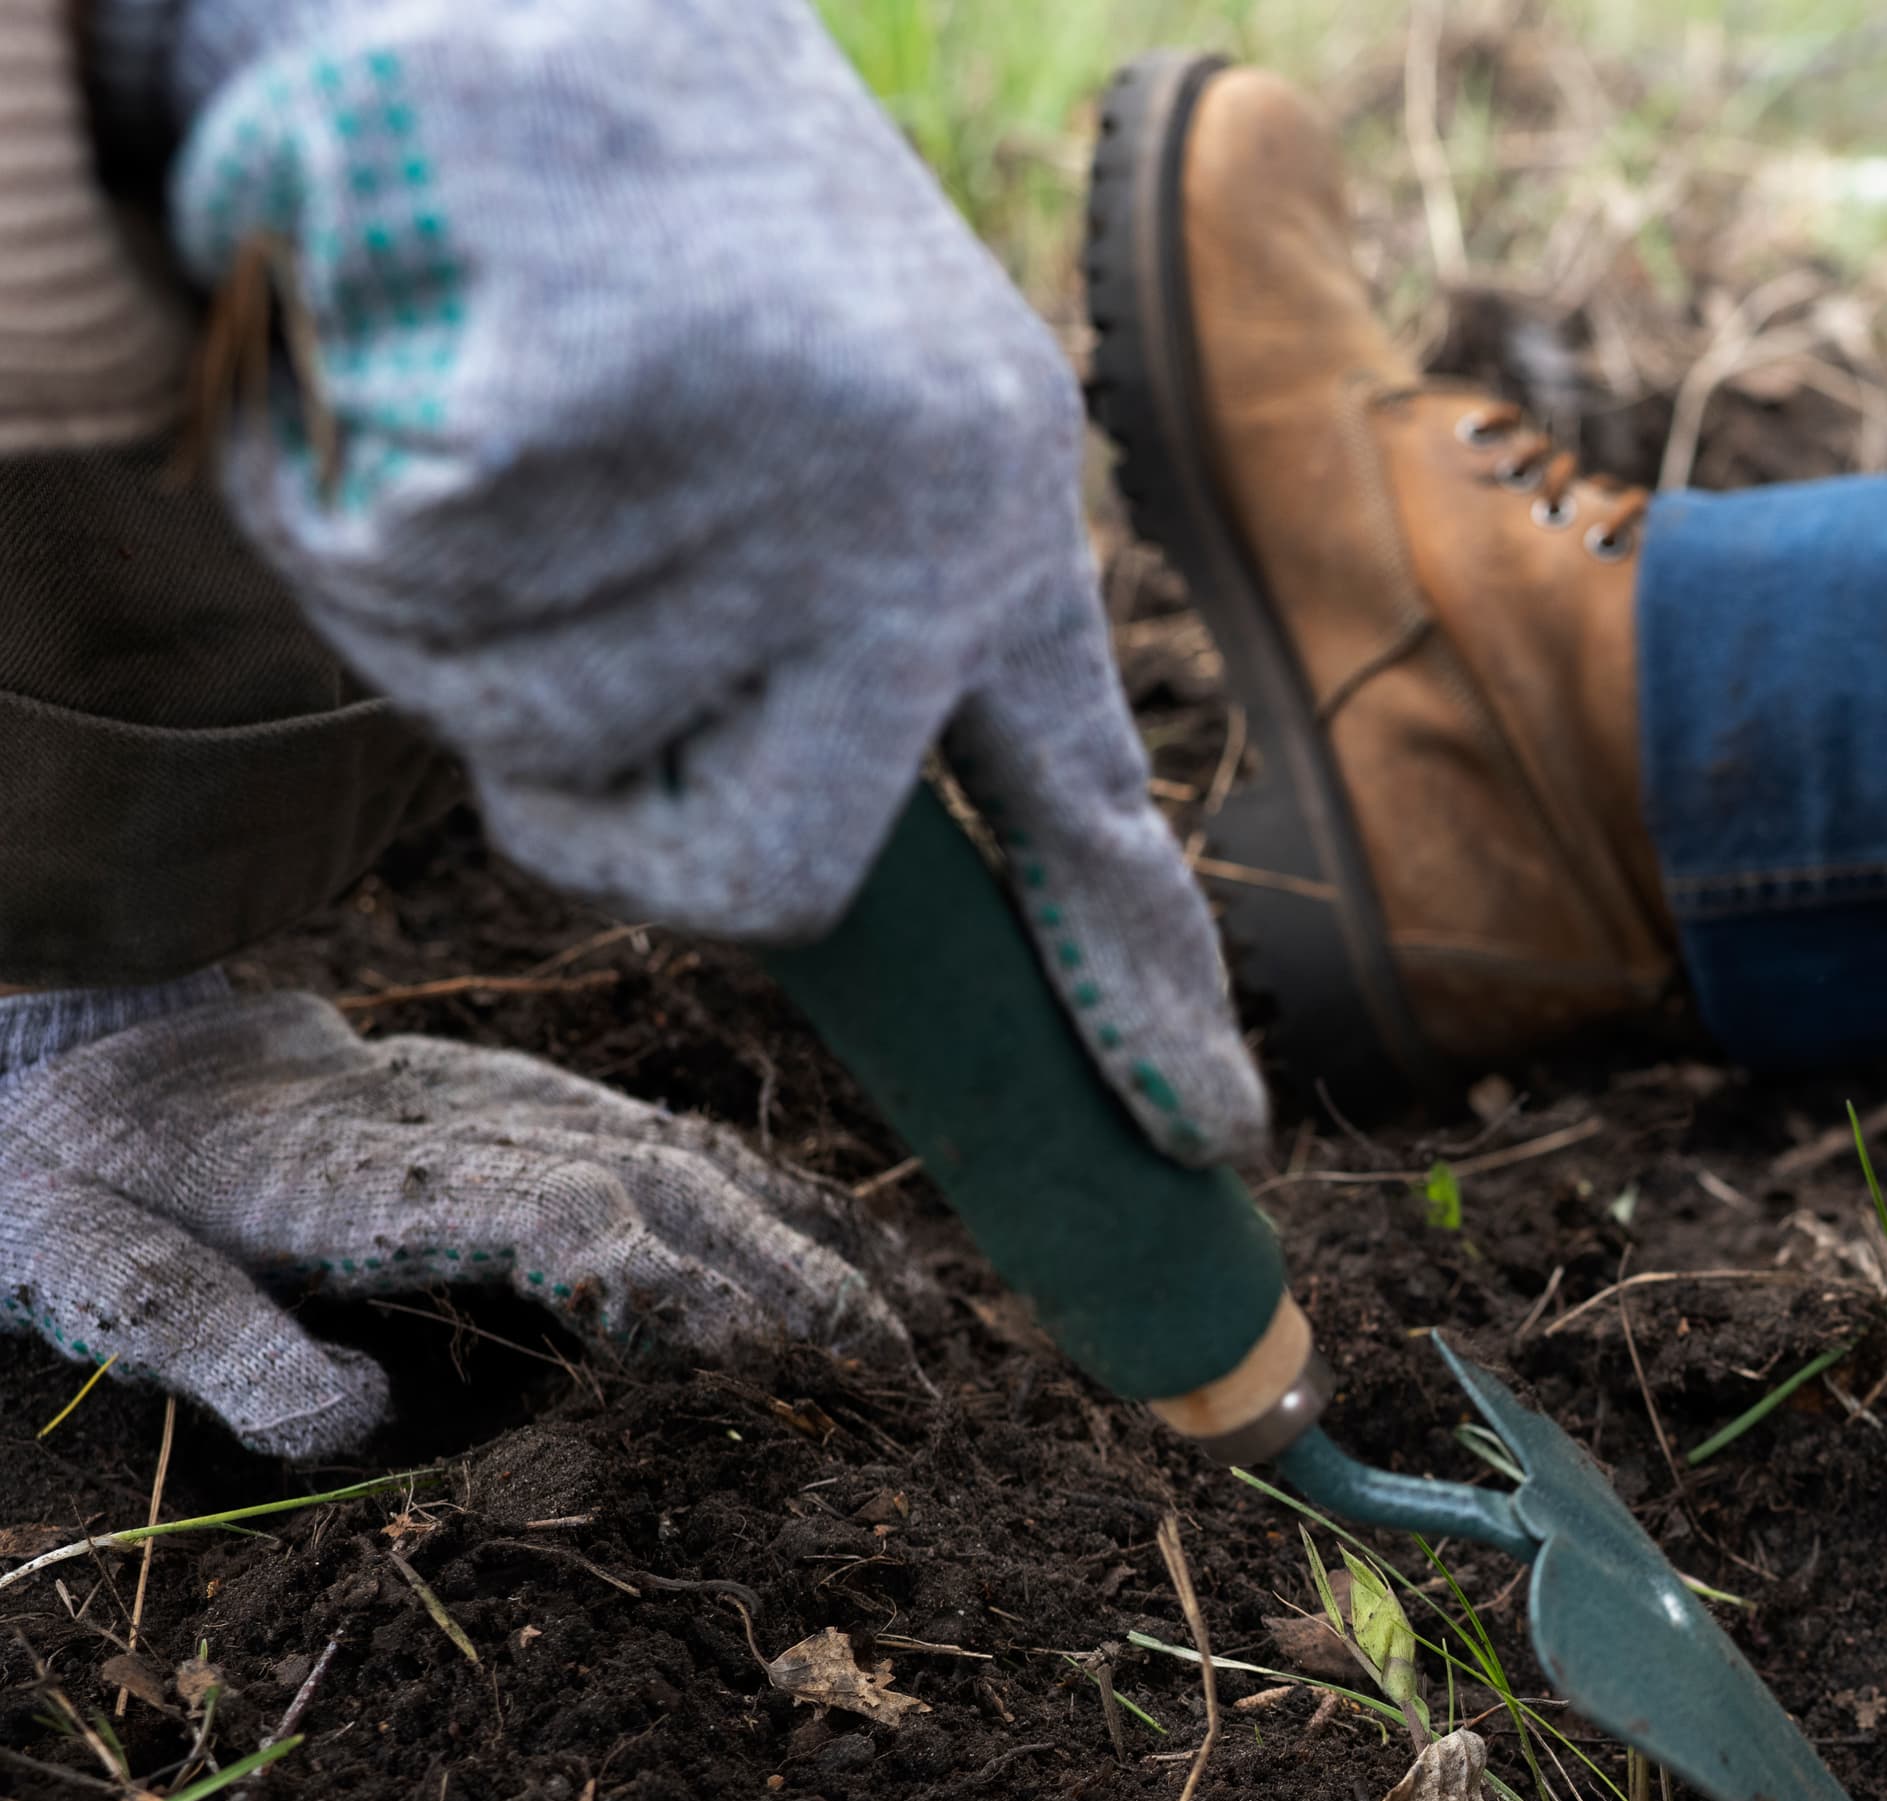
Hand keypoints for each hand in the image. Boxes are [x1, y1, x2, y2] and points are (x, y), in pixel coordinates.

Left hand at [0, 988, 907, 1457]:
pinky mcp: (554, 1105)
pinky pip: (708, 1154)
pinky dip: (809, 1214)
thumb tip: (353, 1420)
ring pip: (713, 1170)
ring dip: (830, 1262)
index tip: (769, 1375)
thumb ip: (203, 1337)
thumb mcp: (82, 1261)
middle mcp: (478, 1123)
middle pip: (677, 1196)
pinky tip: (886, 1273)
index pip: (568, 1218)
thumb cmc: (84, 1177)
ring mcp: (528, 1103)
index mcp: (371, 1173)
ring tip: (932, 1359)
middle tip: (903, 1402)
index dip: (677, 1291)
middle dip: (801, 1297)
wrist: (91, 1042)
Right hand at [125, 0, 1262, 1164]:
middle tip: (536, 615)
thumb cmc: (659, 235)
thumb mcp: (829, 422)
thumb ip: (846, 642)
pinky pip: (406, 592)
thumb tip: (810, 877)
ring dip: (441, 599)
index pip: (1088, 809)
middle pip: (747, 868)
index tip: (1212, 1139)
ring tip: (481, 395)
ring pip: (529, 727)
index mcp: (994, 520)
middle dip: (595, 790)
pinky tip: (398, 341)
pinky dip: (334, 492)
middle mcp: (923, 507)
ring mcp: (768, 461)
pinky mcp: (587, 401)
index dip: (1142, 992)